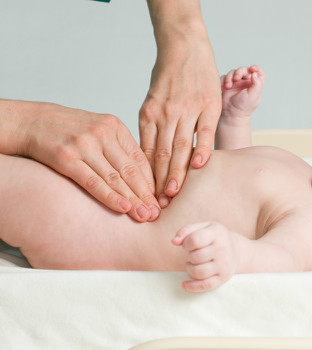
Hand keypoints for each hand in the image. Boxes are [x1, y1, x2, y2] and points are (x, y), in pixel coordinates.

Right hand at [22, 102, 159, 221]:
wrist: (34, 122)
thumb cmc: (71, 130)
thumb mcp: (100, 130)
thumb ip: (120, 149)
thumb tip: (143, 178)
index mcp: (115, 126)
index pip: (140, 159)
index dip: (152, 182)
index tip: (160, 200)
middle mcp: (103, 134)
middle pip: (130, 170)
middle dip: (145, 194)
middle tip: (157, 213)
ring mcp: (85, 145)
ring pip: (115, 178)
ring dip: (132, 200)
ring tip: (144, 215)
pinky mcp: (67, 158)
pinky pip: (93, 181)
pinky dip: (109, 196)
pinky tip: (123, 208)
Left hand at [139, 39, 221, 204]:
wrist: (185, 46)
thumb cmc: (168, 77)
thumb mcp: (152, 100)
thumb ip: (152, 127)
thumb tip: (150, 157)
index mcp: (149, 114)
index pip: (147, 151)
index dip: (145, 176)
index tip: (146, 195)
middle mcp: (166, 113)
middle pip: (162, 153)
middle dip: (158, 180)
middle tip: (157, 203)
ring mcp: (188, 109)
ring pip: (180, 146)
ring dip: (176, 171)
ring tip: (173, 192)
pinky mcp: (208, 106)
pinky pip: (205, 132)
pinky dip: (202, 150)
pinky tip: (199, 167)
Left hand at [172, 221, 237, 291]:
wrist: (237, 249)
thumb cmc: (215, 237)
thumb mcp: (203, 227)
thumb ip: (186, 230)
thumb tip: (174, 241)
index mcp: (217, 233)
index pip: (195, 240)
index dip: (186, 243)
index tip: (188, 244)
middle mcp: (222, 249)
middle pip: (195, 257)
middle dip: (189, 256)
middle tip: (193, 254)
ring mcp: (224, 265)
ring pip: (198, 272)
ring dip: (189, 269)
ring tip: (192, 264)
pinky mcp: (223, 277)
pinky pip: (205, 285)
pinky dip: (192, 287)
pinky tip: (185, 284)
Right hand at [221, 65, 264, 118]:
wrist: (231, 114)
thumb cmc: (244, 107)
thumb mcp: (254, 95)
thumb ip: (257, 84)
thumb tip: (255, 74)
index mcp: (254, 84)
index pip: (258, 72)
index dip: (256, 68)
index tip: (252, 69)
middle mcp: (245, 82)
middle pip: (244, 70)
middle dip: (239, 72)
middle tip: (236, 78)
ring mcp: (236, 83)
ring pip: (233, 72)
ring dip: (230, 77)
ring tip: (228, 86)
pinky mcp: (227, 85)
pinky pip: (224, 77)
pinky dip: (223, 80)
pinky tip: (224, 87)